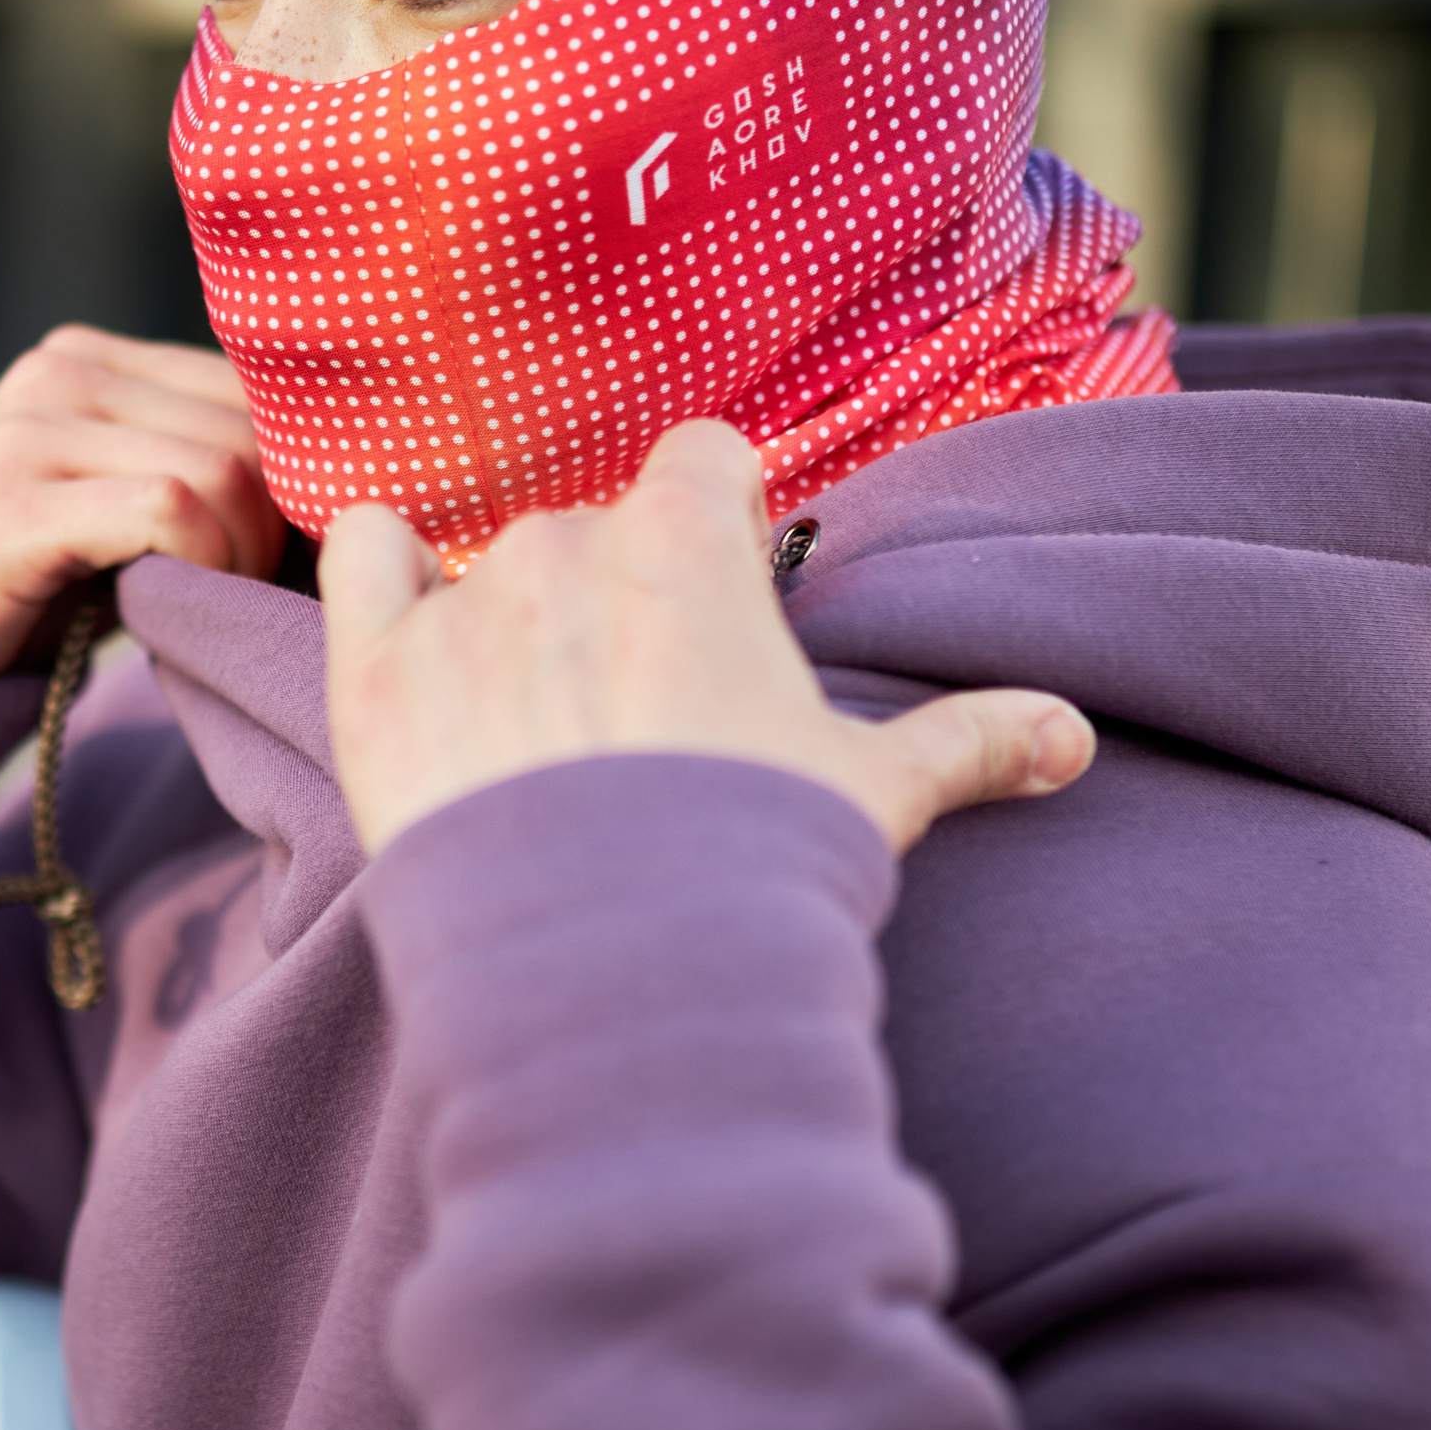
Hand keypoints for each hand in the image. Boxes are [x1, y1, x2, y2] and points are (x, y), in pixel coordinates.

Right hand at [0, 326, 285, 677]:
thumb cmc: (45, 576)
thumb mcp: (124, 494)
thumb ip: (202, 460)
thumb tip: (340, 473)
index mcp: (93, 357)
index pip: (250, 386)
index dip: (298, 471)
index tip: (296, 545)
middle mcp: (57, 373)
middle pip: (245, 432)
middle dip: (277, 525)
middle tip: (261, 589)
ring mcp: (27, 433)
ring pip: (216, 470)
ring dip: (243, 555)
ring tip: (221, 598)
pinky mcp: (14, 506)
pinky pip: (166, 511)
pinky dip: (204, 563)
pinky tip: (184, 601)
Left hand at [321, 418, 1093, 857]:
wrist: (617, 969)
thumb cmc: (758, 863)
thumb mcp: (877, 794)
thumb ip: (968, 740)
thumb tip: (1070, 736)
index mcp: (688, 542)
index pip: (702, 460)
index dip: (721, 525)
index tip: (731, 599)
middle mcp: (568, 545)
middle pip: (596, 529)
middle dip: (619, 599)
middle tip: (645, 711)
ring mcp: (462, 605)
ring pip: (485, 564)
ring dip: (512, 622)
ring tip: (544, 735)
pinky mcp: (376, 676)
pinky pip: (360, 558)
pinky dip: (382, 577)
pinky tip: (408, 635)